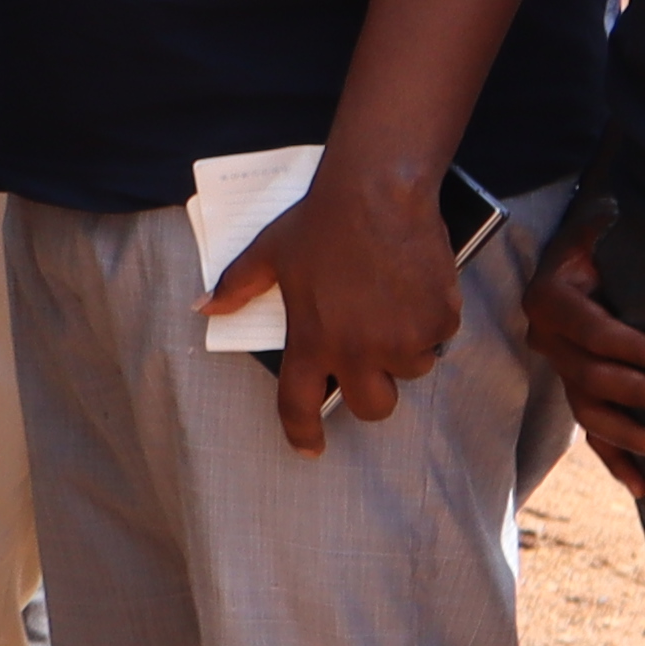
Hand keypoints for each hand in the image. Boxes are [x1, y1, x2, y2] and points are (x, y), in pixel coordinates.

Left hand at [208, 161, 461, 454]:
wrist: (378, 195)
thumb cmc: (319, 223)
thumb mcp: (269, 253)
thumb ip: (238, 286)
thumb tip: (206, 309)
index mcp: (312, 338)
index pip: (300, 401)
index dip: (302, 431)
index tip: (309, 449)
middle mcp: (358, 349)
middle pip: (373, 406)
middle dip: (374, 392)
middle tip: (370, 361)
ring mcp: (402, 339)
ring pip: (410, 370)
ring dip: (404, 349)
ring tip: (389, 304)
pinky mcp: (439, 323)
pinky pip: (438, 338)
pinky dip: (430, 322)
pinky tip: (414, 288)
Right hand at [526, 203, 644, 498]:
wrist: (572, 261)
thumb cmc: (594, 244)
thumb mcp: (594, 232)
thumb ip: (603, 230)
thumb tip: (613, 226)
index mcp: (549, 300)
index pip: (594, 332)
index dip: (633, 347)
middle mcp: (548, 340)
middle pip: (594, 378)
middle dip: (642, 394)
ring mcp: (561, 370)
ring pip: (591, 413)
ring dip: (632, 437)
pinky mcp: (576, 392)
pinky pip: (592, 434)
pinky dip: (617, 461)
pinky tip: (644, 486)